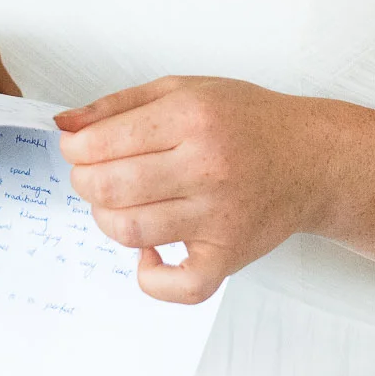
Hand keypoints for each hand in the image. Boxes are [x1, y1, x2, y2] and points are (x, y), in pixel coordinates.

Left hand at [57, 76, 321, 304]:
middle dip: (84, 182)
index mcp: (191, 118)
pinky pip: (177, 285)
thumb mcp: (183, 90)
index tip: (77, 148)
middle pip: (109, 188)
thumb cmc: (246, 121)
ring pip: (129, 231)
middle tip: (93, 175)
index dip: (75, 148)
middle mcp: (206, 167)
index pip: (102, 142)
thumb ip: (119, 105)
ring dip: (107, 219)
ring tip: (121, 203)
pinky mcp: (229, 254)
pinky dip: (150, 276)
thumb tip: (64, 125)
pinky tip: (150, 251)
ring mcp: (219, 216)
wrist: (310, 158)